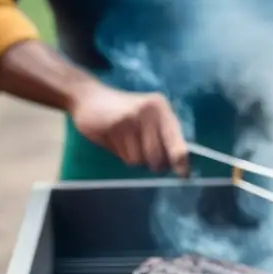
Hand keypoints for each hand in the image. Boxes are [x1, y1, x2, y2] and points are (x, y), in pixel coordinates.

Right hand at [68, 83, 188, 175]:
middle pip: (158, 158)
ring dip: (133, 157)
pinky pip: (125, 156)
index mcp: (162, 109)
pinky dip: (120, 154)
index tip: (183, 175)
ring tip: (125, 140)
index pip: (178, 143)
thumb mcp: (150, 120)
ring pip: (140, 160)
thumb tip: (181, 166)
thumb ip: (166, 139)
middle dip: (152, 162)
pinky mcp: (114, 126)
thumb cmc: (125, 114)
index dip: (181, 163)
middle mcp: (150, 111)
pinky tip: (114, 138)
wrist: (89, 98)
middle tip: (141, 150)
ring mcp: (131, 118)